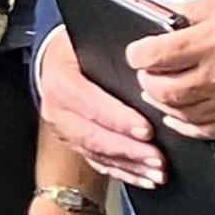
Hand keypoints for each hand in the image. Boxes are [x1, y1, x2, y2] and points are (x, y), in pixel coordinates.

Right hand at [39, 28, 166, 189]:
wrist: (56, 59)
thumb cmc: (80, 47)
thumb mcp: (92, 37)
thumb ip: (120, 48)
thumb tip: (152, 56)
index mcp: (60, 80)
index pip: (90, 103)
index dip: (119, 119)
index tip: (147, 130)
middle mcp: (57, 109)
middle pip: (93, 136)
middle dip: (129, 150)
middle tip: (158, 158)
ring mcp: (64, 129)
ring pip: (97, 153)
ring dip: (130, 166)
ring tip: (157, 172)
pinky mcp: (74, 142)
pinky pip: (98, 162)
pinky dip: (123, 172)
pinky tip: (144, 177)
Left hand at [129, 0, 214, 141]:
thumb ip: (190, 11)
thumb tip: (160, 13)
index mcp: (214, 40)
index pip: (156, 55)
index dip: (138, 53)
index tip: (137, 51)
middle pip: (163, 89)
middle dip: (148, 80)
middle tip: (148, 71)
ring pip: (179, 112)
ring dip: (163, 102)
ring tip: (161, 89)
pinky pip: (205, 130)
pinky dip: (185, 124)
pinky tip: (179, 115)